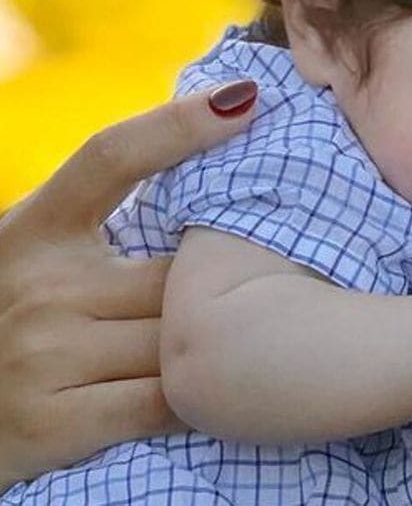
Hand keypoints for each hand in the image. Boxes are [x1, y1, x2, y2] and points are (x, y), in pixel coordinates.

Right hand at [0, 82, 256, 490]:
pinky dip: (200, 398)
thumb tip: (213, 140)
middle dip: (221, 281)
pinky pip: (168, 401)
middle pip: (178, 268)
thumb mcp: (41, 251)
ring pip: (181, 334)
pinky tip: (215, 393)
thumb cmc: (14, 321)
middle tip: (277, 278)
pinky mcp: (53, 424)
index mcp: (36, 228)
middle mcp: (38, 283)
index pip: (112, 154)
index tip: (247, 97)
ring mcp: (43, 354)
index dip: (180, 122)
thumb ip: (103, 216)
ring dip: (220, 341)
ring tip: (258, 340)